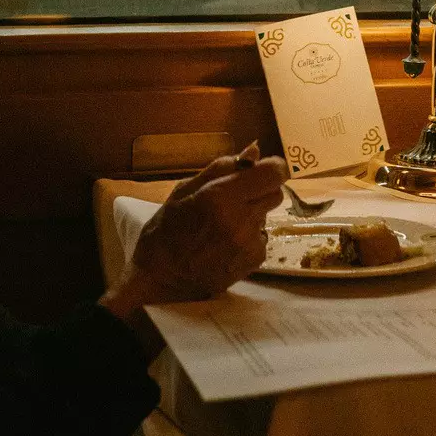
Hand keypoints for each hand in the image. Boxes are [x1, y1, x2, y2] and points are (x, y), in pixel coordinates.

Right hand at [102, 154, 285, 325]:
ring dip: (253, 213)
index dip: (271, 167)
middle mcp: (240, 219)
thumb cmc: (164, 233)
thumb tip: (254, 151)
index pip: (274, 173)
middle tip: (234, 197)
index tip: (258, 170)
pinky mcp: (254, 261)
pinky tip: (225, 244)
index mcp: (220, 197)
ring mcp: (249, 243)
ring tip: (223, 224)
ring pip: (268, 215)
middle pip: (276, 192)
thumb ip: (221, 169)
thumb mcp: (183, 192)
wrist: (159, 284)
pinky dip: (248, 236)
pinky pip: (261, 237)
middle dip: (260, 189)